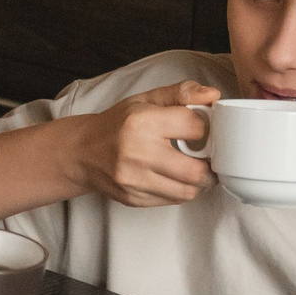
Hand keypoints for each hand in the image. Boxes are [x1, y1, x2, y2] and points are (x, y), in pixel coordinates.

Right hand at [69, 81, 220, 206]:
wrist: (82, 152)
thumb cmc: (117, 124)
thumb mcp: (146, 99)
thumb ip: (181, 93)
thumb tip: (213, 95)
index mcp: (142, 122)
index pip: (195, 127)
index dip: (207, 129)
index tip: (202, 130)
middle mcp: (137, 153)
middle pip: (196, 171)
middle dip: (209, 165)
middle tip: (207, 157)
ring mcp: (134, 180)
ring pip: (188, 191)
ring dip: (198, 182)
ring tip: (193, 168)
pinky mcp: (134, 199)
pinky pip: (173, 201)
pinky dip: (181, 190)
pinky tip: (174, 177)